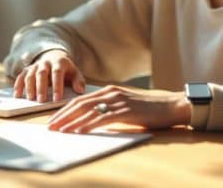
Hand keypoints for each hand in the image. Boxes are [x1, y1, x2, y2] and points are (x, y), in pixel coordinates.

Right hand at [13, 49, 85, 101]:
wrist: (54, 57)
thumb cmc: (66, 70)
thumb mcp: (75, 73)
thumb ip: (79, 81)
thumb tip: (80, 90)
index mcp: (59, 62)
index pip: (57, 73)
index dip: (57, 86)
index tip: (57, 99)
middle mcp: (45, 62)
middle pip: (42, 74)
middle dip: (41, 87)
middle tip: (41, 101)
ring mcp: (35, 66)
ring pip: (30, 74)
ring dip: (29, 87)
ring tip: (30, 99)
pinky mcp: (27, 70)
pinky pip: (21, 76)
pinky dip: (18, 85)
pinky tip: (17, 95)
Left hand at [47, 85, 191, 132]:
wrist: (172, 105)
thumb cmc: (150, 109)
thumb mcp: (126, 107)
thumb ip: (110, 110)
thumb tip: (94, 122)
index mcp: (109, 91)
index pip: (80, 100)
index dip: (65, 110)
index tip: (53, 120)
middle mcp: (111, 93)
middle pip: (79, 104)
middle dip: (62, 116)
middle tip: (50, 127)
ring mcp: (118, 101)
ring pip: (88, 110)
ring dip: (71, 122)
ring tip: (60, 131)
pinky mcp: (126, 111)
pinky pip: (102, 118)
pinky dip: (88, 125)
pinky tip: (79, 131)